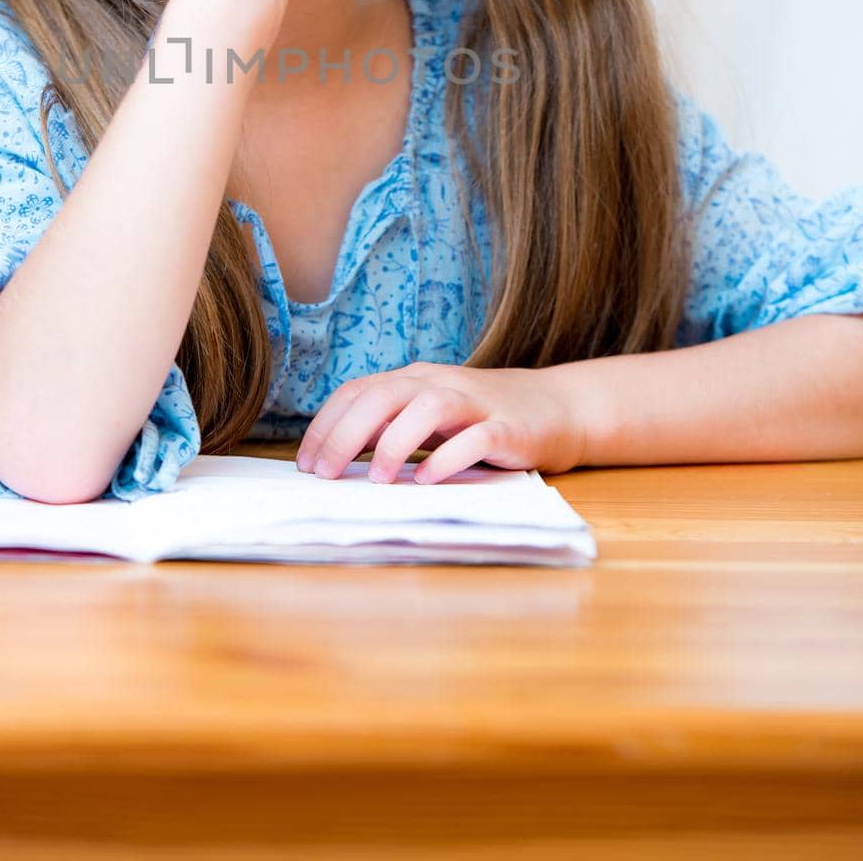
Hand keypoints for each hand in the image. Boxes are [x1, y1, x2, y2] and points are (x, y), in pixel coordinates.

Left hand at [294, 362, 588, 483]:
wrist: (557, 409)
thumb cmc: (481, 419)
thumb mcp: (429, 419)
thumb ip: (390, 428)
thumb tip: (336, 457)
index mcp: (414, 380)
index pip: (357, 392)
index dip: (326, 425)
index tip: (306, 463)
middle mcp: (439, 383)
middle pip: (383, 396)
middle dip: (346, 435)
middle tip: (325, 474)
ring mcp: (475, 403)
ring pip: (427, 407)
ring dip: (396, 442)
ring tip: (378, 480)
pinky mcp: (507, 429)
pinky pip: (475, 438)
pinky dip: (449, 458)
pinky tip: (428, 481)